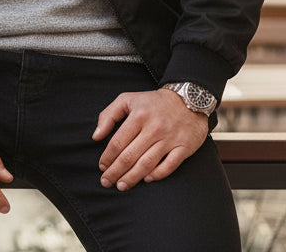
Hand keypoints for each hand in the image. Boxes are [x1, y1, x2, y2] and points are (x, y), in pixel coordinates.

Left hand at [92, 87, 208, 191]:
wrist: (189, 98)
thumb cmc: (153, 102)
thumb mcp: (127, 99)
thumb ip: (108, 115)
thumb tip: (96, 136)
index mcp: (138, 116)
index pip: (117, 143)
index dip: (107, 157)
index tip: (102, 167)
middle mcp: (154, 128)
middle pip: (130, 156)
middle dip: (115, 172)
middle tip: (106, 182)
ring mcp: (170, 139)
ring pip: (147, 163)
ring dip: (132, 177)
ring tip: (121, 186)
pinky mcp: (184, 147)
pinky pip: (169, 165)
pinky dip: (157, 174)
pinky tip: (146, 180)